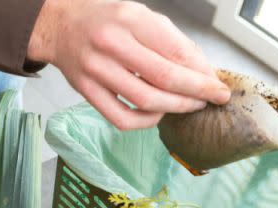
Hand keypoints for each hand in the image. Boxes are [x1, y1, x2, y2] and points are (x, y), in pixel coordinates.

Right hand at [28, 0, 230, 129]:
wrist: (60, 26)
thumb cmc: (106, 21)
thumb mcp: (139, 16)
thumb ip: (170, 41)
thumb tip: (202, 72)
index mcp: (130, 18)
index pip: (176, 51)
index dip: (202, 73)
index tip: (217, 84)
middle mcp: (111, 43)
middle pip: (164, 77)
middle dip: (196, 92)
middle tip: (212, 99)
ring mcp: (96, 69)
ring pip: (146, 100)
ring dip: (175, 107)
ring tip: (189, 105)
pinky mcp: (86, 91)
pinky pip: (121, 118)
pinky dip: (145, 122)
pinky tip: (157, 115)